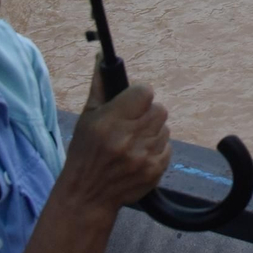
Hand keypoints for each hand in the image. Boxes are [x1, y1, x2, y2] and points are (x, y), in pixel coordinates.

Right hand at [54, 61, 171, 219]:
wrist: (87, 196)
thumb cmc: (85, 153)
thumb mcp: (87, 118)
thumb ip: (100, 86)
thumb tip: (104, 56)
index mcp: (110, 122)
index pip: (145, 92)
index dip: (139, 95)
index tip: (131, 102)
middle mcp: (128, 138)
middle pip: (159, 109)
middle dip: (147, 113)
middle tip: (133, 123)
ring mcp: (144, 156)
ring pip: (165, 128)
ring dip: (152, 132)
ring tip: (133, 141)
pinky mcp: (155, 171)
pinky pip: (168, 147)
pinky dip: (156, 149)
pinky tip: (139, 155)